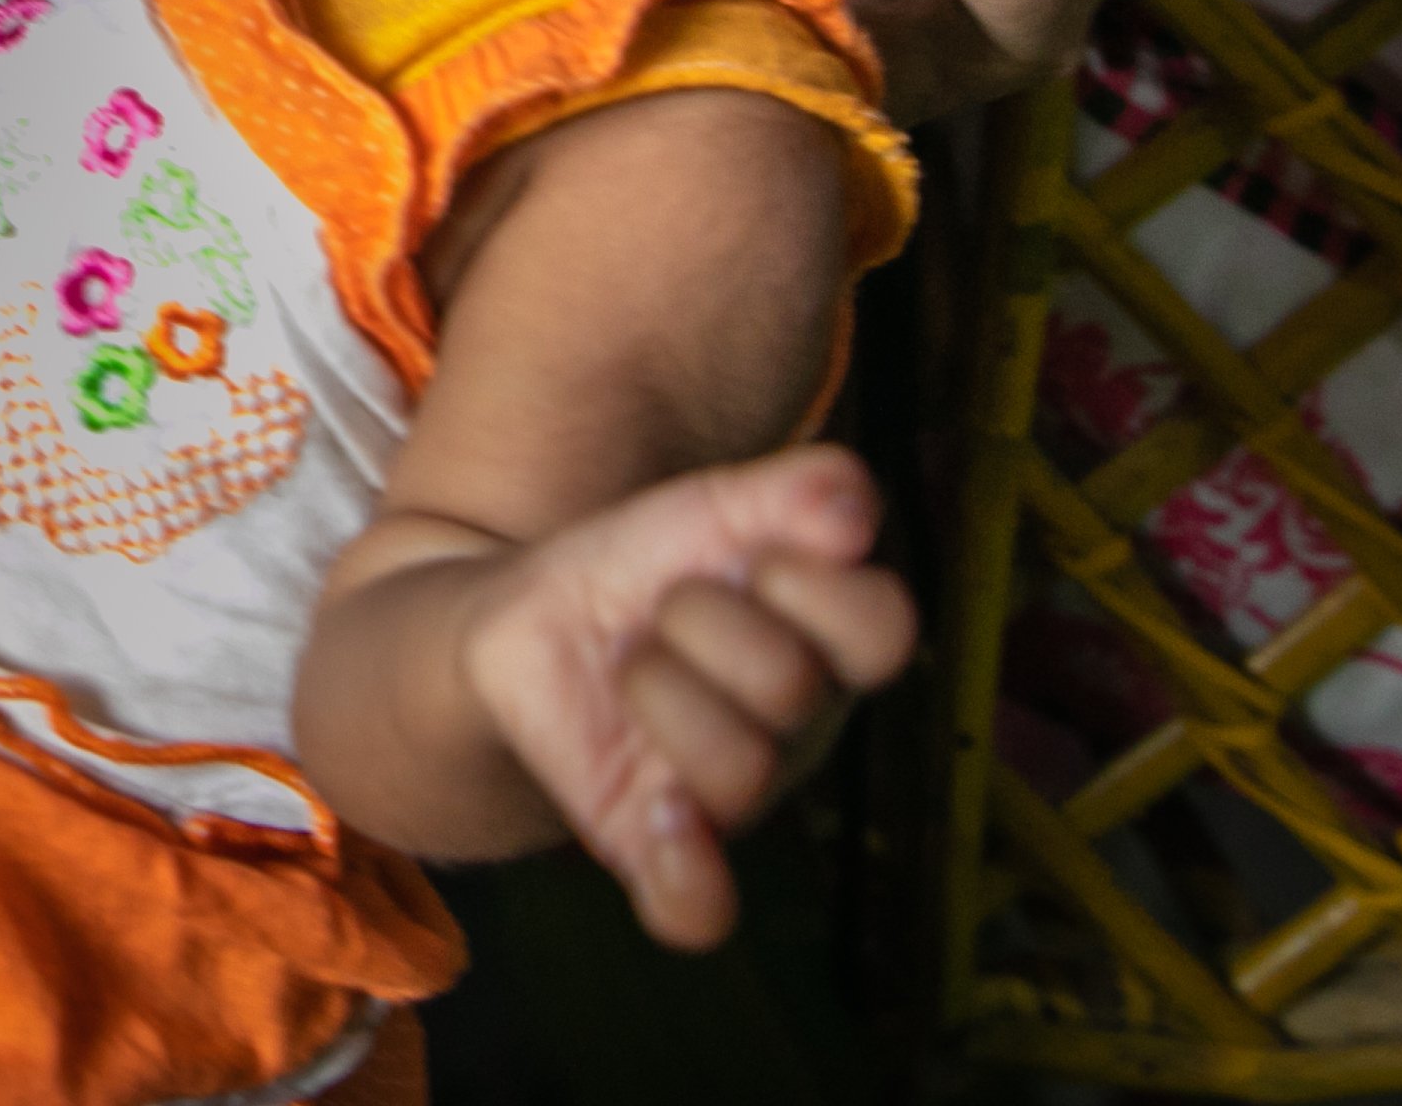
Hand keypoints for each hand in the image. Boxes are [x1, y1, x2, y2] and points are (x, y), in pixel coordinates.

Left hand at [443, 446, 916, 949]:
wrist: (517, 619)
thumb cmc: (642, 566)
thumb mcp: (709, 509)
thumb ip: (792, 494)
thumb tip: (853, 508)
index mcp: (825, 645)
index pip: (883, 629)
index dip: (816, 586)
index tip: (755, 556)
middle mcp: (794, 729)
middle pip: (792, 687)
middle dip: (704, 619)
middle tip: (660, 607)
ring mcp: (730, 794)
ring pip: (740, 775)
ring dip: (660, 694)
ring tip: (625, 665)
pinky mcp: (654, 845)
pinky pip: (697, 907)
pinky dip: (688, 884)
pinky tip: (661, 825)